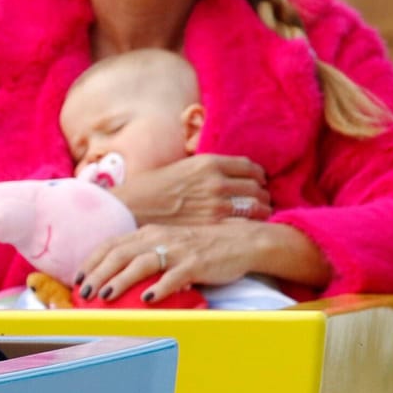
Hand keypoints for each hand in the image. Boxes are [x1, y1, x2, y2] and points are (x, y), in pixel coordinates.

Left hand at [78, 222, 273, 304]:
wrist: (241, 242)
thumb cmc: (200, 247)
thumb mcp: (168, 244)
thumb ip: (144, 253)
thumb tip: (116, 274)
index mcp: (149, 232)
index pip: (111, 244)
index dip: (91, 261)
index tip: (76, 278)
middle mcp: (159, 238)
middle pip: (120, 253)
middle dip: (98, 273)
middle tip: (83, 291)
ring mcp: (178, 250)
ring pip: (141, 264)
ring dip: (120, 280)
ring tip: (104, 296)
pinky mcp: (196, 264)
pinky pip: (174, 277)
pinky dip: (159, 288)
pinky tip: (147, 300)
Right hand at [113, 154, 269, 226]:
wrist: (131, 209)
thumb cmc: (151, 188)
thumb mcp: (181, 167)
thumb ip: (207, 170)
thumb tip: (226, 175)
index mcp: (209, 163)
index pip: (250, 167)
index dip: (258, 175)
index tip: (257, 182)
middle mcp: (216, 182)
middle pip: (257, 187)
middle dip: (262, 195)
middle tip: (260, 201)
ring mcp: (216, 205)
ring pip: (257, 207)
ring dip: (261, 211)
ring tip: (257, 216)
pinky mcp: (212, 226)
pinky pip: (245, 224)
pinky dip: (251, 226)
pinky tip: (247, 229)